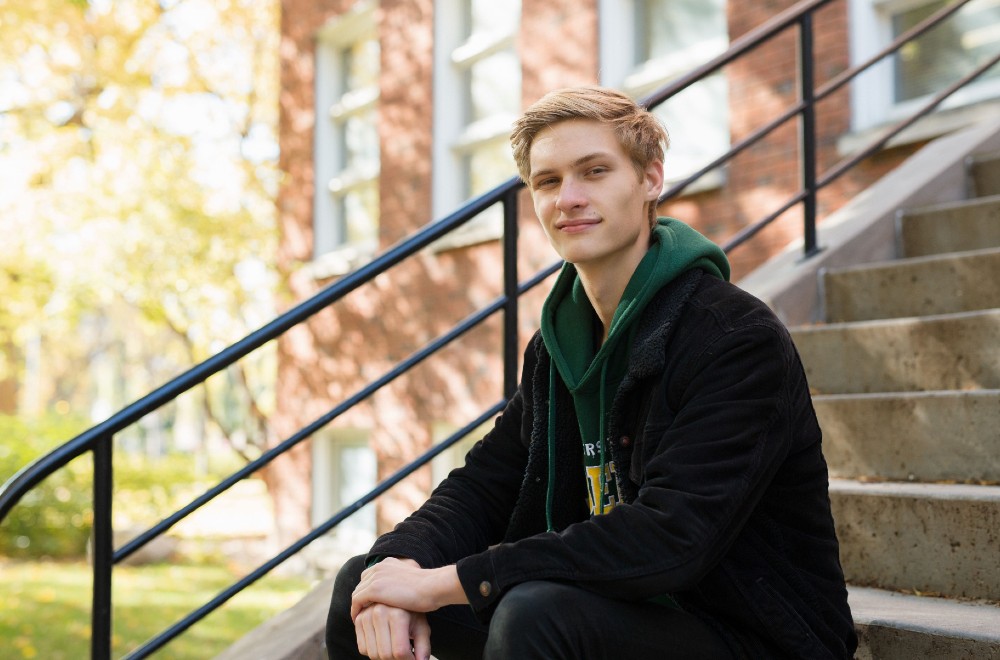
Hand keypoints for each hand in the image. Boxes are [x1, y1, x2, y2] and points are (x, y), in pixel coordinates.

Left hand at [350, 557, 466, 619]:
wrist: (431, 587)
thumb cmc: (428, 588)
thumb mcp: (412, 580)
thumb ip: (401, 582)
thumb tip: (402, 593)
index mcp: (388, 562)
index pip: (370, 576)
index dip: (368, 590)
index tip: (370, 603)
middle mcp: (379, 566)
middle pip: (362, 584)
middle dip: (361, 598)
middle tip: (362, 613)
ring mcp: (376, 577)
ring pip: (357, 593)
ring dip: (357, 606)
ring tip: (360, 619)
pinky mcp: (374, 589)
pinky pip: (357, 601)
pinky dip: (355, 611)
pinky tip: (359, 620)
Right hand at [354, 604, 430, 659]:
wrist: (399, 598)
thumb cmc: (412, 615)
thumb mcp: (422, 629)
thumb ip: (423, 648)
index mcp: (397, 615)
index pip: (400, 651)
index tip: (413, 658)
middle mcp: (380, 612)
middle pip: (385, 654)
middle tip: (403, 656)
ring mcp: (367, 615)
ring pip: (373, 654)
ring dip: (384, 657)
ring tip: (394, 649)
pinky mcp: (358, 619)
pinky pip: (363, 648)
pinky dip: (372, 651)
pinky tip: (382, 644)